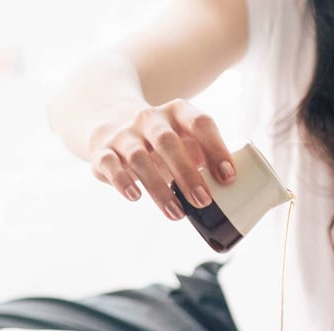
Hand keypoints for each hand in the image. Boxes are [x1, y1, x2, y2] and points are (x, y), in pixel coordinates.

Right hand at [89, 99, 235, 220]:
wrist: (111, 123)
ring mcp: (124, 134)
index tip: (228, 178)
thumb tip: (231, 193)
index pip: (200, 123)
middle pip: (168, 141)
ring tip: (177, 214)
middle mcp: (149, 119)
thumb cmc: (162, 142)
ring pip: (139, 158)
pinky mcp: (102, 152)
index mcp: (177, 112)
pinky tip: (135, 197)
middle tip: (203, 201)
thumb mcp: (184, 140)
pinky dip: (122, 181)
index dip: (216, 149)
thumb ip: (204, 160)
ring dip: (159, 188)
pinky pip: (109, 164)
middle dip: (187, 173)